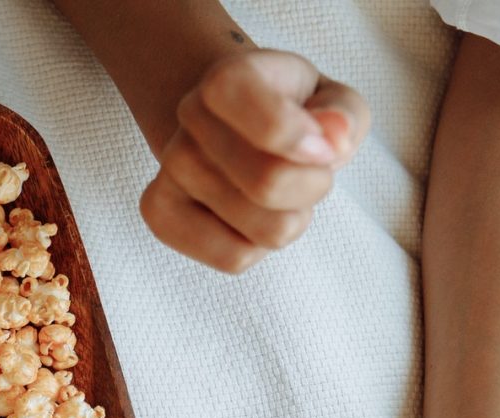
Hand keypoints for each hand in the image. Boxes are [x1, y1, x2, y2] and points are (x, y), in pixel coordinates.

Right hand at [140, 49, 369, 272]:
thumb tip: (334, 141)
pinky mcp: (158, 213)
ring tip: (280, 194)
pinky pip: (233, 258)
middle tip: (307, 171)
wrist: (232, 125)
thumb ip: (342, 115)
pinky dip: (259, 246)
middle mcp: (189, 116)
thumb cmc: (291, 114)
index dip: (311, 147)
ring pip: (264, 230)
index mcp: (228, 78)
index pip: (274, 128)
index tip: (325, 146)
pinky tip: (251, 219)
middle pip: (271, 185)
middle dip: (312, 187)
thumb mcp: (331, 101)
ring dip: (291, 218)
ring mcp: (168, 168)